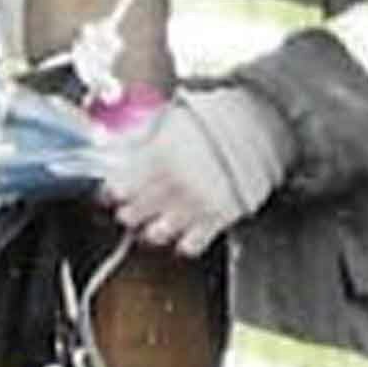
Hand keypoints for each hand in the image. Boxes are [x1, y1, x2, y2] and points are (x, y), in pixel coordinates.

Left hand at [97, 86, 293, 257]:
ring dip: (150, 229)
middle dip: (128, 211)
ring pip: (155, 235)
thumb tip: (113, 148)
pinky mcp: (218, 218)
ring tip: (155, 219)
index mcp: (159, 156)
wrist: (257, 128)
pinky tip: (183, 227)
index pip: (117, 188)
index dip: (111, 193)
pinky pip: (189, 246)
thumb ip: (141, 137)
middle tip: (131, 206)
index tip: (111, 193)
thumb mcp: (170, 120)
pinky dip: (182, 241)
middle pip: (131, 214)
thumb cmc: (212, 122)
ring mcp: (196, 204)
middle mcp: (174, 183)